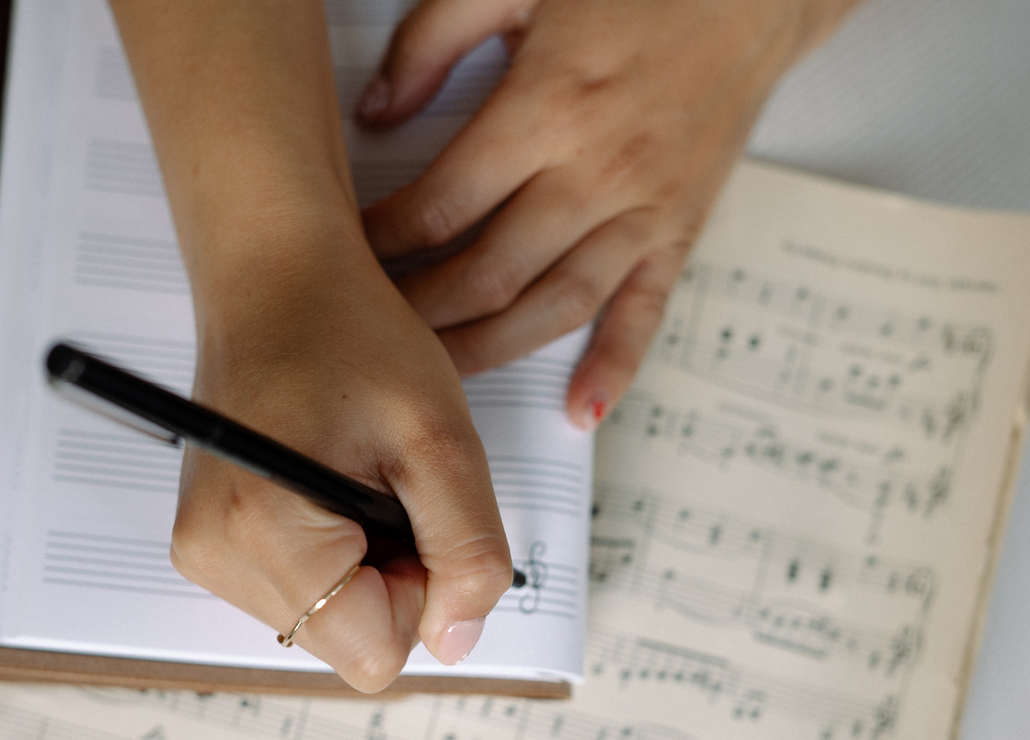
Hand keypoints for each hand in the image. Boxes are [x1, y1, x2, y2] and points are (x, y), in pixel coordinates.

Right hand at [111, 0, 511, 692]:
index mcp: (265, 534)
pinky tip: (328, 477)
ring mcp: (203, 553)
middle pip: (348, 640)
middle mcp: (214, 557)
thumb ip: (467, 552)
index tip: (414, 510)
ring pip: (326, 618)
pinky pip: (299, 589)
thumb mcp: (441, 442)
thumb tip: (458, 640)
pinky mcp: (208, 542)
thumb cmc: (350, 335)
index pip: (373, 653)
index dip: (420, 593)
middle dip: (391, 575)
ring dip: (363, 560)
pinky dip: (331, 549)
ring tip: (354, 471)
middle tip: (388, 483)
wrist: (277, 276)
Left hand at [357, 0, 860, 428]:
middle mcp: (596, 172)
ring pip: (553, 309)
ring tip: (440, 377)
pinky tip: (579, 409)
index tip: (348, 257)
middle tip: (375, 331)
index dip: (383, 243)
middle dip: (420, 313)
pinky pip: (644, 313)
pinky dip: (613, 368)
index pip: (440, 206)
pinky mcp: (681, 229)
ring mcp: (643, 210)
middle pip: (487, 275)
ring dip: (488, 353)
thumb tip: (378, 114)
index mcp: (547, 107)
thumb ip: (435, 40)